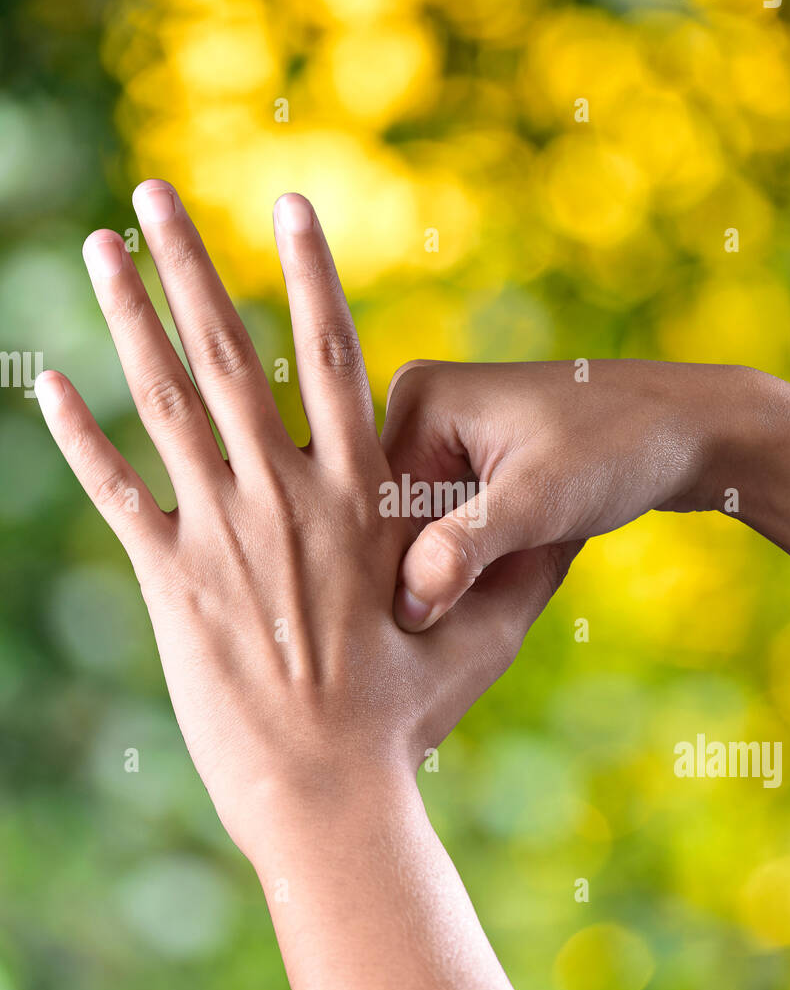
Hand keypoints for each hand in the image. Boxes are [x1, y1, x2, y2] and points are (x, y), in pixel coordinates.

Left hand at [35, 185, 564, 858]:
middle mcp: (284, 495)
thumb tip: (541, 525)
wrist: (331, 798)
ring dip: (128, 319)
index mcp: (356, 494)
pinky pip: (117, 494)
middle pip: (228, 354)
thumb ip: (496, 566)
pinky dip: (79, 437)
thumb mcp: (482, 636)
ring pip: (165, 403)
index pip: (332, 355)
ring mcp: (221, 535)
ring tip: (98, 248)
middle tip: (153, 192)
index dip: (312, 274)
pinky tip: (46, 383)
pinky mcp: (173, 583)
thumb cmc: (411, 721)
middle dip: (189, 265)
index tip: (290, 201)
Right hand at [383, 357, 745, 629]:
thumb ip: (464, 551)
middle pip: (391, 518)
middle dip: (423, 572)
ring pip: (421, 529)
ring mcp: (447, 433)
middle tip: (459, 627)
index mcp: (414, 396)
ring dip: (448, 572)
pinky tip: (500, 585)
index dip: (391, 572)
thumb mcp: (537, 502)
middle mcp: (418, 407)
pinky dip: (472, 559)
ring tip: (482, 607)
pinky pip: (450, 523)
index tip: (417, 630)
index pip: (370, 505)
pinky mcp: (475, 459)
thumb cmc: (619, 449)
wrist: (696, 428)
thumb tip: (404, 609)